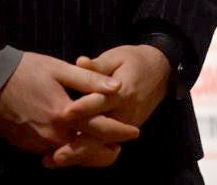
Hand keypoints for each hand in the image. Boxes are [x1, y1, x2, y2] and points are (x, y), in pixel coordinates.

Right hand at [0, 52, 139, 158]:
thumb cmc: (25, 69)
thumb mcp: (59, 68)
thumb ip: (89, 80)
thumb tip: (117, 87)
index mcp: (65, 114)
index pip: (102, 130)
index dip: (120, 131)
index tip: (135, 132)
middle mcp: (53, 135)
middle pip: (89, 154)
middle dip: (107, 152)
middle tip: (120, 147)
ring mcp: (38, 143)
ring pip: (71, 157)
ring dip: (87, 153)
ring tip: (100, 146)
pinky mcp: (26, 146)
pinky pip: (53, 153)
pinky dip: (67, 151)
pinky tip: (73, 143)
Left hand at [42, 44, 170, 168]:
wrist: (161, 73)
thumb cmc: (134, 61)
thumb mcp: (116, 57)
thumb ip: (97, 65)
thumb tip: (80, 62)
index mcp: (122, 92)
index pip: (100, 102)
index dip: (83, 108)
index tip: (64, 114)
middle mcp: (124, 113)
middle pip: (100, 133)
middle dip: (78, 145)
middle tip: (56, 155)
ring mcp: (125, 126)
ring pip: (101, 146)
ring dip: (80, 155)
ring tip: (55, 160)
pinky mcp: (123, 132)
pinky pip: (105, 147)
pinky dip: (88, 154)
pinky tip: (68, 158)